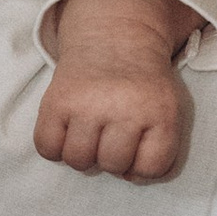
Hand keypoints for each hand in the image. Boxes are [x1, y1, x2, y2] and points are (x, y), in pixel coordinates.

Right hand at [34, 0, 196, 177]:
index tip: (138, 145)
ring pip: (79, 161)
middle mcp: (123, 106)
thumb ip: (160, 149)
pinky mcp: (56, 100)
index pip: (151, 167)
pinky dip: (54, 147)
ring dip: (83, 154)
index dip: (142, 164)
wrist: (113, 36)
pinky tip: (67, 130)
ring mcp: (87, 103)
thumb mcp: (168, 109)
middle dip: (112, 156)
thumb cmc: (142, 85)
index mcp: (159, 111)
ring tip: (89, 133)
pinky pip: (48, 148)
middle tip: (111, 133)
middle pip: (113, 165)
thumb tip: (130, 179)